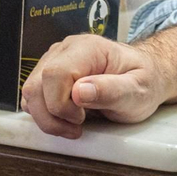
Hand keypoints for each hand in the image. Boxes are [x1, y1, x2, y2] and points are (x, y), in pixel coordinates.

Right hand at [21, 35, 168, 136]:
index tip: (81, 118)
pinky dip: (46, 114)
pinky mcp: (49, 75)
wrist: (146, 77)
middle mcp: (66, 50)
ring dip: (47, 118)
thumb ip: (111, 90)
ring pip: (30, 93)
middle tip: (78, 127)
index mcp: (88, 48)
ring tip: (75, 125)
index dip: (61, 104)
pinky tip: (67, 118)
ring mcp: (55, 61)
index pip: (55, 74)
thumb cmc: (144, 81)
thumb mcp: (137, 90)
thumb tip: (79, 92)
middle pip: (36, 86)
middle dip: (52, 116)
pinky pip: (34, 98)